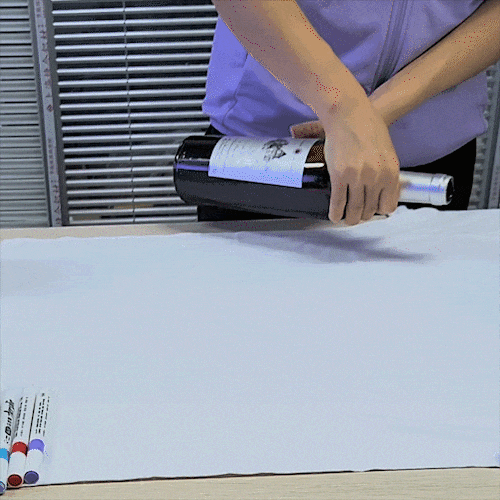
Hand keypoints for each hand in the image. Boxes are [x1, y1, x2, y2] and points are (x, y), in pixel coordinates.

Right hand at [290, 97, 399, 225]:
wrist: (350, 114)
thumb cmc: (368, 127)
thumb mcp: (387, 151)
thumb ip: (385, 171)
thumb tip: (380, 188)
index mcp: (391, 172)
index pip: (388, 205)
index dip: (379, 211)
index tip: (373, 210)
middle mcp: (376, 177)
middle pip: (370, 210)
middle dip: (362, 215)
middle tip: (356, 215)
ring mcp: (358, 178)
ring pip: (354, 209)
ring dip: (349, 218)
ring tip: (345, 218)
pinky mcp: (340, 176)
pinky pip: (338, 202)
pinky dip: (335, 212)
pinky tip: (334, 215)